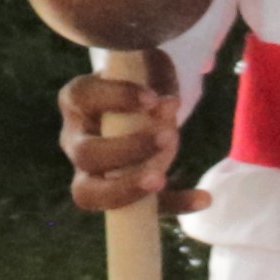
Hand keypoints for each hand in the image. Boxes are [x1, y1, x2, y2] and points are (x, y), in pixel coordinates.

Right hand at [57, 50, 200, 213]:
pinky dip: (174, 204)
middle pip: (85, 153)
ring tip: (161, 178)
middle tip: (168, 137)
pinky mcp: (122, 193)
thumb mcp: (148, 70)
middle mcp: (76, 139)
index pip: (81, 97)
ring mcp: (92, 172)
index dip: (114, 98)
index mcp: (79, 101)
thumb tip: (166, 104)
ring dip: (127, 186)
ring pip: (88, 191)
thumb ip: (156, 78)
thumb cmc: (138, 84)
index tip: (152, 99)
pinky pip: (141, 209)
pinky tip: (203, 198)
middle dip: (126, 148)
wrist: (141, 107)